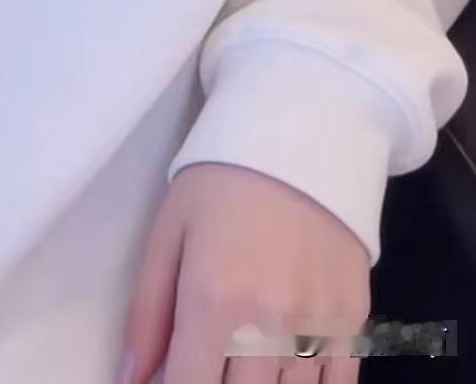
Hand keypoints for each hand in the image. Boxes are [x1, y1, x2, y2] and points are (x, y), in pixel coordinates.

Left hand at [117, 162, 371, 380]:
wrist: (301, 130)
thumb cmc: (221, 178)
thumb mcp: (169, 231)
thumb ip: (148, 312)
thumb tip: (132, 377)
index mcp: (213, 300)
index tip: (169, 377)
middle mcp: (269, 324)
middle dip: (215, 382)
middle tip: (207, 355)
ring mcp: (318, 326)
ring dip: (260, 382)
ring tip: (243, 351)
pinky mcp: (355, 320)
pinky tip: (285, 368)